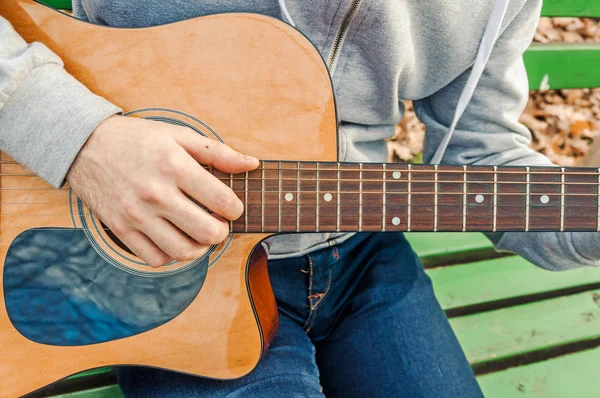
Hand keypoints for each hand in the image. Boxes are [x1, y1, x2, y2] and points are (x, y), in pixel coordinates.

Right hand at [67, 115, 258, 266]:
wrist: (85, 145)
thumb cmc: (138, 139)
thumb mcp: (179, 135)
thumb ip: (218, 151)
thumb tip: (252, 164)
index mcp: (175, 166)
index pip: (223, 201)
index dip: (236, 209)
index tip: (231, 207)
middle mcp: (156, 193)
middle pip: (207, 233)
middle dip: (222, 232)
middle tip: (219, 224)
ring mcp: (136, 214)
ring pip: (183, 252)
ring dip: (200, 248)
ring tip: (200, 235)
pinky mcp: (120, 229)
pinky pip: (155, 258)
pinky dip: (171, 255)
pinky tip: (174, 238)